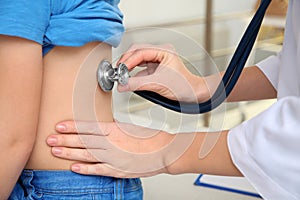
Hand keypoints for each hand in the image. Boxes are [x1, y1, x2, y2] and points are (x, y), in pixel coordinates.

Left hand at [47, 120, 195, 177]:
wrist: (164, 150)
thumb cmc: (150, 137)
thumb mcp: (129, 126)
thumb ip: (113, 128)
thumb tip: (100, 129)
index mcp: (114, 130)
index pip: (88, 127)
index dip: (72, 126)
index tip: (60, 126)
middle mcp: (111, 144)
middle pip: (83, 141)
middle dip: (65, 140)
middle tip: (51, 139)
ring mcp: (113, 158)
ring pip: (87, 155)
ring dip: (70, 153)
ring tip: (57, 151)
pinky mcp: (118, 170)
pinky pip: (98, 170)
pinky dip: (86, 169)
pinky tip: (74, 167)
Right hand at [117, 44, 209, 102]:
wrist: (193, 94)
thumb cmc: (184, 86)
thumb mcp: (158, 85)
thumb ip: (138, 84)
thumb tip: (122, 85)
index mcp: (164, 51)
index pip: (140, 51)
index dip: (128, 60)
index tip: (120, 70)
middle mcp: (160, 53)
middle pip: (137, 52)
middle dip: (126, 61)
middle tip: (118, 71)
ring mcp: (157, 61)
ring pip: (137, 60)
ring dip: (128, 67)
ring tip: (121, 75)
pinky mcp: (155, 69)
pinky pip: (140, 69)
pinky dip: (133, 74)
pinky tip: (128, 79)